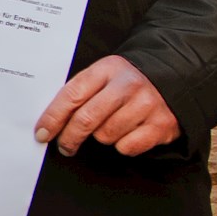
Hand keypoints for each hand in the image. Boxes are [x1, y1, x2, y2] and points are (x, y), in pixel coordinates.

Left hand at [37, 54, 179, 157]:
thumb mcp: (104, 76)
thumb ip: (81, 92)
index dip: (53, 117)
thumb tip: (49, 122)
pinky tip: (128, 133)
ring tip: (108, 128)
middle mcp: (128, 85)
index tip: (42, 133)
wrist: (174, 78)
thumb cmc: (128, 82)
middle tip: (65, 146)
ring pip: (106, 135)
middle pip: (86, 119)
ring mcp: (147, 104)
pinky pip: (127, 147)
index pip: (72, 95)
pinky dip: (123, 145)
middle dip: (69, 137)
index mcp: (108, 69)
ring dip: (101, 138)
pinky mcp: (162, 124)